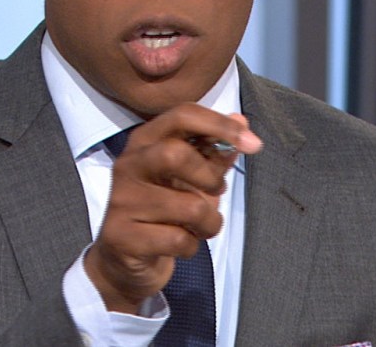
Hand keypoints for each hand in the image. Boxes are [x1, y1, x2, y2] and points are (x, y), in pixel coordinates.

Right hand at [83, 103, 261, 313]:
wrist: (123, 258)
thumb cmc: (163, 211)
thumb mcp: (191, 178)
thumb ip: (214, 151)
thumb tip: (241, 120)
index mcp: (145, 141)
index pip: (182, 116)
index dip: (221, 125)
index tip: (253, 144)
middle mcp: (129, 165)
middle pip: (175, 154)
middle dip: (210, 176)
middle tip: (218, 191)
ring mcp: (122, 201)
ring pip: (189, 207)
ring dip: (210, 222)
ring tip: (201, 226)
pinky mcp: (123, 236)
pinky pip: (179, 240)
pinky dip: (192, 246)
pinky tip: (180, 244)